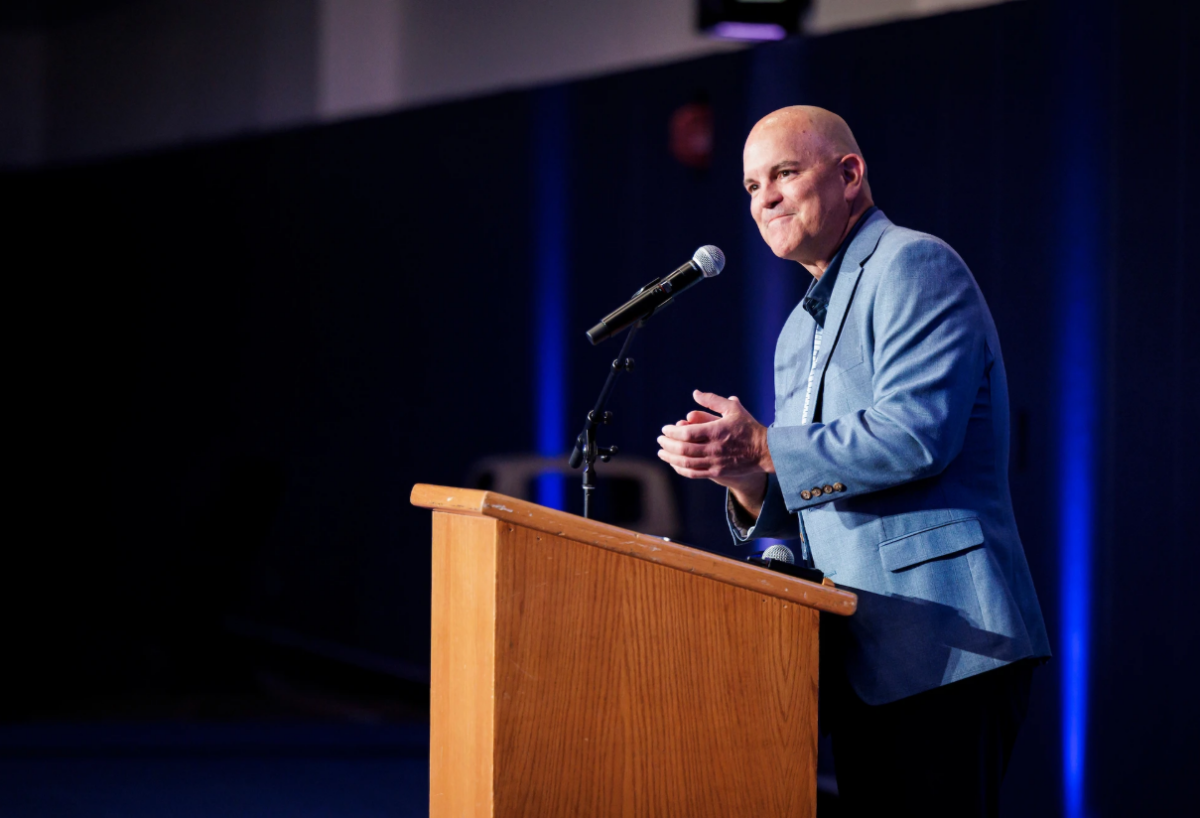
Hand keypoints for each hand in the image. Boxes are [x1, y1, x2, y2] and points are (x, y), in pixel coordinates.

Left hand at [657, 390, 774, 514]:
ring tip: (661, 453)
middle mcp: (713, 448)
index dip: (671, 432)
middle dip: (667, 445)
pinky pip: (694, 473)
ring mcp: (715, 462)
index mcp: (716, 431)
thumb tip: (695, 393)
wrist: (765, 450)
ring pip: (686, 463)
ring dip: (670, 458)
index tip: (664, 429)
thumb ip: (713, 401)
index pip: (686, 433)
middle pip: (683, 449)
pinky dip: (681, 469)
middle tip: (659, 440)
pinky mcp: (717, 472)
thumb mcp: (733, 408)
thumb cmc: (748, 427)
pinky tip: (675, 464)